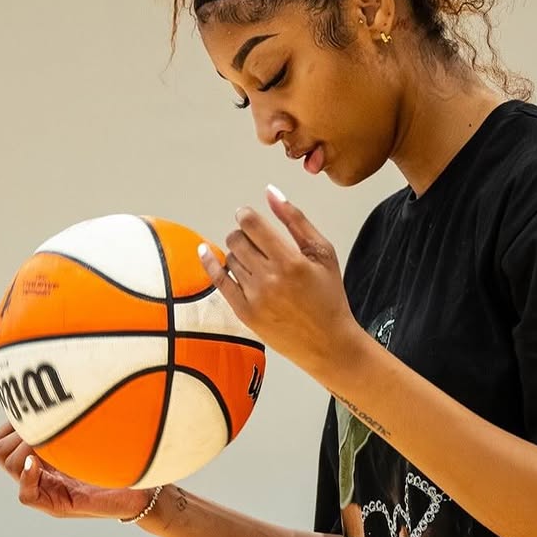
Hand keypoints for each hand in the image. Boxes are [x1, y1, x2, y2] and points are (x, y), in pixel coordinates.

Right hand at [0, 422, 158, 520]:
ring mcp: (46, 490)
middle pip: (0, 450)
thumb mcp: (92, 431)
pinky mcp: (58, 507)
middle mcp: (40, 473)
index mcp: (43, 455)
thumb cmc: (123, 458)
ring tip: (47, 445)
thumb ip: (73, 418)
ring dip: (22, 450)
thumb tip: (59, 390)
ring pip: (8, 466)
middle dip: (16, 435)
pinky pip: (27, 496)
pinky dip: (27, 477)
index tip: (37, 417)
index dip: (13, 424)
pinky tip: (40, 462)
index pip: (4, 438)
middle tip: (44, 432)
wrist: (144, 492)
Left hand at [197, 186, 364, 380]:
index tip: (247, 216)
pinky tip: (206, 253)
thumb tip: (271, 193)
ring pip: (229, 258)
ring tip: (257, 263)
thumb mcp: (323, 253)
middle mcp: (270, 279)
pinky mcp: (245, 313)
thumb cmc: (330, 298)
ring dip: (238, 254)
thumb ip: (296, 220)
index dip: (245, 214)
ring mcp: (255, 297)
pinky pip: (219, 281)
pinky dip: (211, 264)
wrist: (328, 343)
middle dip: (242, 234)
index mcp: (291, 261)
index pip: (251, 223)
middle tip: (253, 240)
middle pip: (236, 239)